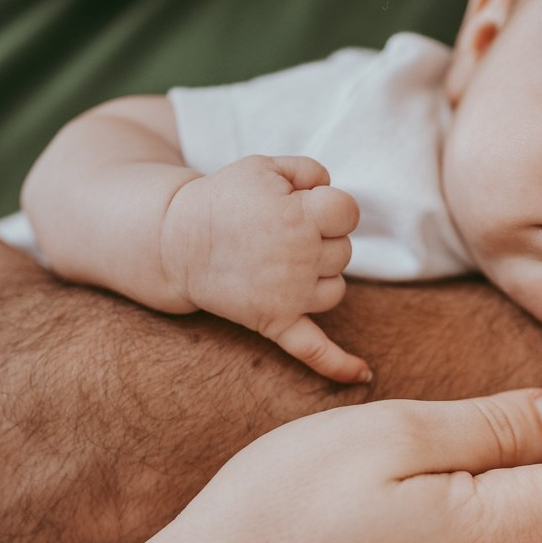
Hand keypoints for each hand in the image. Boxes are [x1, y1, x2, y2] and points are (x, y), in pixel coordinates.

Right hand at [161, 154, 369, 381]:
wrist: (176, 241)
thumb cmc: (224, 199)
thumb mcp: (264, 166)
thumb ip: (309, 171)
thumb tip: (333, 191)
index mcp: (299, 217)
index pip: (348, 211)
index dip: (329, 205)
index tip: (303, 204)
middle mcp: (299, 259)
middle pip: (343, 250)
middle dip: (320, 237)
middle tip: (278, 232)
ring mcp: (289, 296)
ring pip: (336, 289)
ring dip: (319, 276)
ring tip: (281, 262)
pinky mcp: (276, 322)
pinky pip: (315, 350)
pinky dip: (339, 365)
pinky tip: (365, 376)